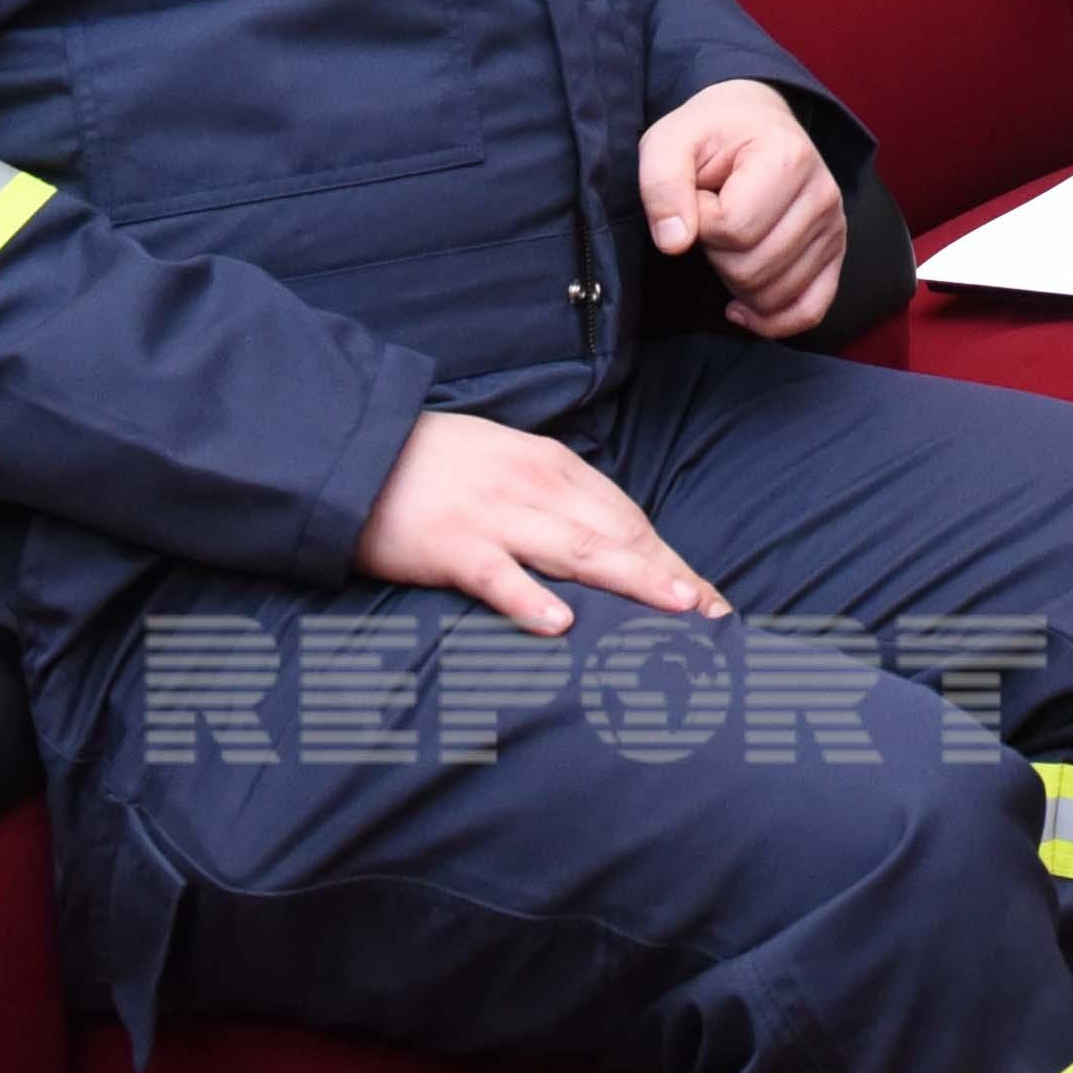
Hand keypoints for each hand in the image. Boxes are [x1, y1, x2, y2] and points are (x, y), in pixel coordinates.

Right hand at [354, 408, 719, 636]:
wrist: (359, 449)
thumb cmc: (439, 465)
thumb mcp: (512, 466)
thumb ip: (558, 500)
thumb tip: (609, 543)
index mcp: (555, 468)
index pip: (628, 519)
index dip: (672, 560)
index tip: (710, 599)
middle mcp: (536, 488)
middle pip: (618, 535)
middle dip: (671, 576)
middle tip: (714, 616)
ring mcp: (495, 516)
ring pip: (577, 550)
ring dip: (632, 579)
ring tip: (677, 608)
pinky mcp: (451, 545)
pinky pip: (497, 575)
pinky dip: (529, 598)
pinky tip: (560, 624)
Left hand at [640, 77, 850, 339]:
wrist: (753, 120)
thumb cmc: (709, 133)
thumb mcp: (669, 141)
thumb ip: (662, 185)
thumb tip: (675, 243)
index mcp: (789, 158)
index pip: (733, 227)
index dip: (698, 221)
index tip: (698, 193)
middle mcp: (824, 195)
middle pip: (752, 267)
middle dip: (715, 253)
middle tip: (713, 216)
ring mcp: (835, 227)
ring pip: (773, 295)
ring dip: (735, 281)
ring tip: (731, 239)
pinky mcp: (835, 253)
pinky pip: (809, 312)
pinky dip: (772, 320)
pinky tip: (741, 305)